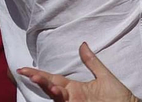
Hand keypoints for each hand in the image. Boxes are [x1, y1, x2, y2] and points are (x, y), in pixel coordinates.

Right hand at [18, 42, 140, 101]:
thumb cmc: (118, 95)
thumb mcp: (103, 75)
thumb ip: (91, 61)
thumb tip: (82, 44)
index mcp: (75, 88)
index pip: (53, 79)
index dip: (39, 74)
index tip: (23, 68)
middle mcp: (72, 98)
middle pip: (51, 88)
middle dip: (40, 81)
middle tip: (27, 73)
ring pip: (57, 97)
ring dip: (50, 90)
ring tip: (44, 82)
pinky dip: (61, 99)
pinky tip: (57, 92)